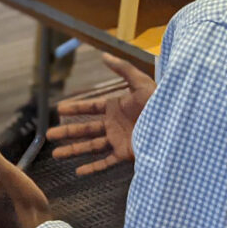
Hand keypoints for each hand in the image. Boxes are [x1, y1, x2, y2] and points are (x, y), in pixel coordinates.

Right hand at [46, 54, 155, 175]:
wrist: (177, 126)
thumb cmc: (160, 103)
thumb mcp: (141, 82)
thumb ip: (122, 69)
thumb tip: (103, 56)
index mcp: (115, 107)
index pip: (89, 108)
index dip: (74, 108)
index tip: (58, 109)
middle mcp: (114, 124)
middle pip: (85, 129)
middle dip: (67, 132)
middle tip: (49, 135)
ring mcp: (118, 140)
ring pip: (90, 146)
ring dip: (73, 150)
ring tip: (56, 155)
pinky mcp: (126, 154)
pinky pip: (105, 162)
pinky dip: (92, 167)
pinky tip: (78, 171)